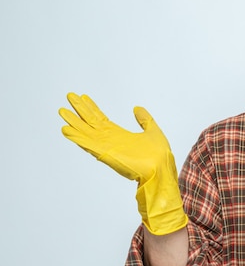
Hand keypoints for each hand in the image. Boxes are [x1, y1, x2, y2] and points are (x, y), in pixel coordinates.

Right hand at [59, 93, 187, 234]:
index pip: (101, 119)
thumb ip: (144, 119)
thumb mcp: (152, 130)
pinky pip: (88, 144)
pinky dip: (77, 137)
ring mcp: (106, 147)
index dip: (92, 108)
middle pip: (91, 122)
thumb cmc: (158, 155)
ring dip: (73, 122)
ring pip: (86, 131)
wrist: (161, 169)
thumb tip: (137, 108)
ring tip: (62, 111)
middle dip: (80, 110)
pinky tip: (66, 130)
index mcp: (119, 135)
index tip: (84, 97)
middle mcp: (110, 140)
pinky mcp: (106, 154)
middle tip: (69, 96)